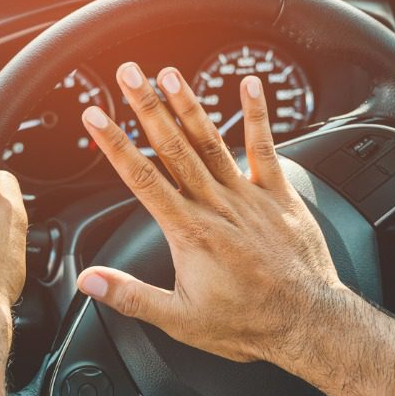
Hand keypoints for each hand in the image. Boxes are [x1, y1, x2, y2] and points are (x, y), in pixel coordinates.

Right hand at [77, 63, 344, 362]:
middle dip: (146, 107)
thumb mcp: (180, 319)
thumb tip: (88, 281)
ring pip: (211, 141)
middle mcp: (216, 205)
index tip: (97, 117)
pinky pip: (265, 147)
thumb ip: (130, 295)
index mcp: (189, 231)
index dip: (115, 144)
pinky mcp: (279, 194)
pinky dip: (258, 115)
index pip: (142, 179)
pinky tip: (251, 85)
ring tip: (169, 73)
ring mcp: (248, 196)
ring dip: (189, 105)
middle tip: (129, 75)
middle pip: (173, 148)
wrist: (306, 322)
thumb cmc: (246, 322)